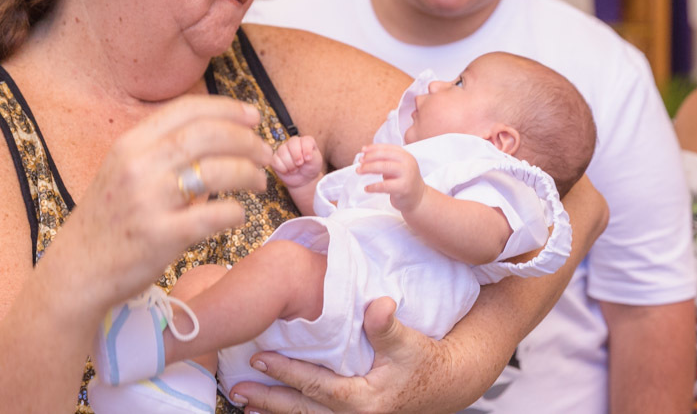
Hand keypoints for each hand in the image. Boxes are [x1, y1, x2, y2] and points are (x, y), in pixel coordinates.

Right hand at [54, 95, 271, 307]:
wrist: (78, 272)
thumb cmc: (112, 220)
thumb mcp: (126, 172)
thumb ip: (165, 152)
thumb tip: (227, 135)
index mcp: (130, 144)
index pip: (187, 109)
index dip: (229, 109)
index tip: (254, 117)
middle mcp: (138, 166)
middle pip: (209, 135)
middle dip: (247, 141)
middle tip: (266, 153)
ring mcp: (149, 201)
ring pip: (219, 171)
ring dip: (249, 174)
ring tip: (259, 182)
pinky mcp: (161, 236)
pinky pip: (216, 215)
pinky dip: (236, 212)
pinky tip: (239, 215)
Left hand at [229, 297, 447, 413]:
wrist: (446, 384)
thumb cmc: (425, 360)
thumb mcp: (409, 341)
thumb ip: (388, 326)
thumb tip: (377, 305)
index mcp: (362, 399)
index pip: (315, 385)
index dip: (286, 373)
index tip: (259, 359)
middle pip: (301, 410)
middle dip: (267, 400)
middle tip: (237, 389)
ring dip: (274, 411)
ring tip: (244, 404)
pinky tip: (272, 412)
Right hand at [271, 135, 323, 188]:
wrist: (303, 179)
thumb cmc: (311, 167)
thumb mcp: (316, 161)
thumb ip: (313, 155)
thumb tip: (305, 156)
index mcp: (305, 141)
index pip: (305, 140)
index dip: (306, 150)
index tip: (308, 159)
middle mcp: (293, 142)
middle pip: (292, 143)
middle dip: (296, 156)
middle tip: (300, 164)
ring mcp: (283, 149)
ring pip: (282, 152)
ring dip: (290, 165)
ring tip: (295, 169)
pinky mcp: (275, 158)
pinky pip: (275, 161)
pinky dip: (282, 168)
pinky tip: (287, 171)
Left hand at [357, 144, 425, 212]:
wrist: (419, 198)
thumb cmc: (404, 181)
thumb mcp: (398, 166)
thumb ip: (385, 160)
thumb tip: (365, 155)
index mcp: (405, 156)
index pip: (387, 148)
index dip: (373, 148)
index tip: (363, 151)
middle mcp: (407, 163)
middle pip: (385, 156)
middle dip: (369, 158)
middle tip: (359, 162)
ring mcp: (407, 175)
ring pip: (384, 167)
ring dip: (368, 168)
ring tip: (359, 171)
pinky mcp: (403, 188)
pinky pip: (385, 186)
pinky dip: (373, 186)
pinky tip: (366, 188)